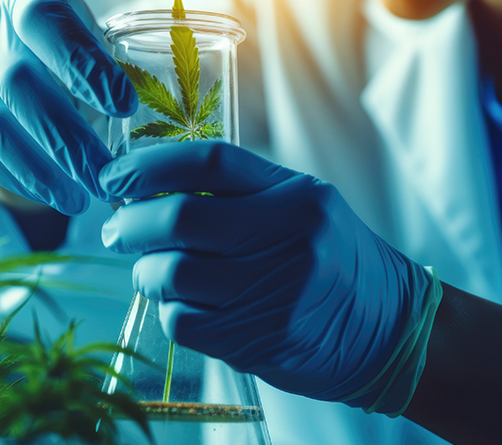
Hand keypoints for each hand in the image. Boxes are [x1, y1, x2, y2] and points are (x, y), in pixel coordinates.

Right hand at [0, 0, 137, 214]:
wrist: (24, 62)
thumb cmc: (77, 54)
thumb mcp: (100, 41)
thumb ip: (119, 64)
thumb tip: (154, 114)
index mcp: (33, 6)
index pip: (48, 25)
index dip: (83, 65)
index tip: (125, 105)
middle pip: (19, 84)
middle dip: (66, 137)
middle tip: (105, 175)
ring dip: (41, 169)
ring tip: (81, 199)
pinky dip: (20, 179)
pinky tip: (55, 195)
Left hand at [100, 141, 439, 414]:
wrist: (387, 330)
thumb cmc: (335, 262)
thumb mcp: (304, 209)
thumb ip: (241, 193)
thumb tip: (152, 189)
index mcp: (296, 195)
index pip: (209, 162)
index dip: (149, 165)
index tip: (114, 176)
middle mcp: (287, 237)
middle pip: (181, 217)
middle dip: (131, 222)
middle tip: (116, 228)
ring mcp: (273, 291)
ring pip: (173, 273)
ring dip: (147, 272)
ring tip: (152, 270)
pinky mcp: (257, 339)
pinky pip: (182, 321)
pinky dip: (170, 311)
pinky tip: (184, 306)